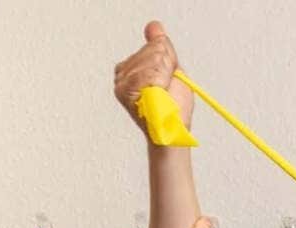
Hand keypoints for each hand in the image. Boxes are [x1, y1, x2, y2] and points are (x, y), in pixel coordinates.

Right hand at [114, 19, 192, 137]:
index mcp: (136, 65)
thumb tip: (153, 26)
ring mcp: (122, 80)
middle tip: (165, 91)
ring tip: (161, 96)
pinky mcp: (123, 90)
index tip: (168, 81)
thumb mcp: (174, 71)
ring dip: (164, 79)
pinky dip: (158, 85)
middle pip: (154, 50)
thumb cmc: (173, 110)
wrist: (170, 132)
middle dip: (167, 69)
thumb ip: (164, 48)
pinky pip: (147, 73)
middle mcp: (124, 71)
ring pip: (152, 60)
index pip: (156, 44)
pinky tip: (156, 97)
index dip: (169, 62)